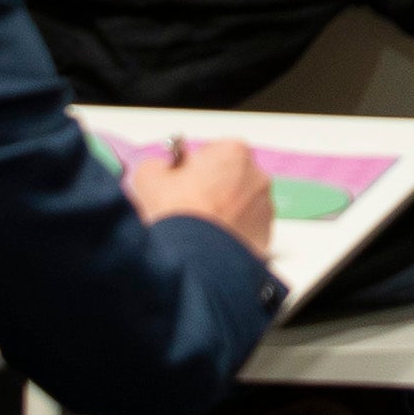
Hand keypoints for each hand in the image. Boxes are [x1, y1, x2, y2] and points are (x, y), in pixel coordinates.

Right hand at [121, 133, 275, 259]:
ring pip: (239, 205)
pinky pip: (245, 231)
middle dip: (209, 189)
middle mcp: (257, 177)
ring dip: (221, 213)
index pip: (211, 152)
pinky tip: (209, 244)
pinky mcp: (266, 238)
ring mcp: (265, 209)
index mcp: (233, 152)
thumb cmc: (178, 216)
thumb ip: (157, 165)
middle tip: (185, 207)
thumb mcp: (148, 178)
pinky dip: (230, 236)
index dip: (191, 169)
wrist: (194, 262)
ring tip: (196, 229)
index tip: (178, 183)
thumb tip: (162, 170)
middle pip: (229, 177)